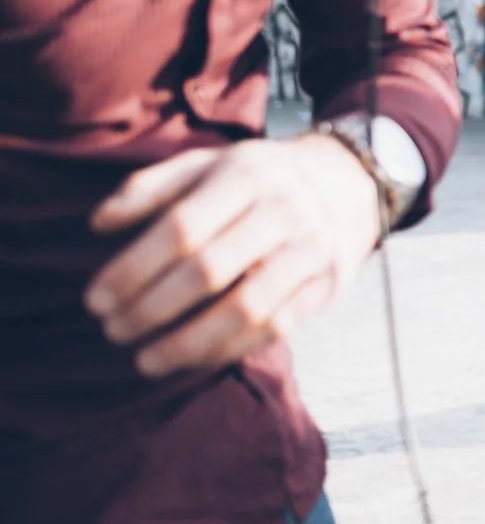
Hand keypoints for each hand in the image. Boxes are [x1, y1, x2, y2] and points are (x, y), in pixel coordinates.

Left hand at [86, 136, 380, 377]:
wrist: (349, 182)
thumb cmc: (261, 178)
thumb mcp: (208, 163)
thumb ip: (151, 187)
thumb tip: (98, 224)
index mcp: (246, 175)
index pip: (181, 228)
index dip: (133, 269)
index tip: (96, 300)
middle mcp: (284, 211)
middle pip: (209, 270)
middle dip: (151, 309)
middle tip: (113, 331)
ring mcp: (310, 251)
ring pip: (246, 309)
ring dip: (188, 343)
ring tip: (145, 360)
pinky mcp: (327, 286)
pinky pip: (275, 328)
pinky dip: (227, 350)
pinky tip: (191, 358)